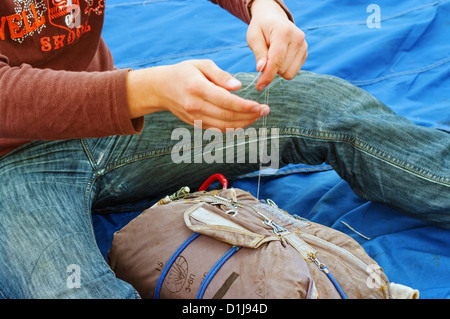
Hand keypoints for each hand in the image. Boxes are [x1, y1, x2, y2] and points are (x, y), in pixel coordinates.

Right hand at [127, 59, 269, 129]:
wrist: (161, 88)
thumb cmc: (184, 72)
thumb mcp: (201, 65)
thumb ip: (221, 75)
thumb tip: (238, 87)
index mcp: (197, 88)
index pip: (226, 101)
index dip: (245, 106)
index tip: (260, 105)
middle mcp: (195, 106)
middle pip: (227, 116)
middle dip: (249, 115)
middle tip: (265, 110)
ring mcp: (195, 118)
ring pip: (224, 126)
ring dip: (244, 123)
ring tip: (258, 116)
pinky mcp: (195, 124)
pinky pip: (217, 130)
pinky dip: (233, 128)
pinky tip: (244, 122)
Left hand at [247, 0, 307, 89]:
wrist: (273, 18)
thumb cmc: (261, 28)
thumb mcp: (253, 38)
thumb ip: (259, 53)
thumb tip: (261, 69)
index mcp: (283, 31)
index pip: (276, 60)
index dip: (267, 75)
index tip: (259, 86)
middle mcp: (297, 38)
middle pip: (282, 69)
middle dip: (270, 69)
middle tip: (264, 57)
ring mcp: (304, 45)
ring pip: (289, 73)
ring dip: (277, 70)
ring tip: (272, 56)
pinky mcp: (305, 52)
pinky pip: (293, 72)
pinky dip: (284, 69)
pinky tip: (280, 58)